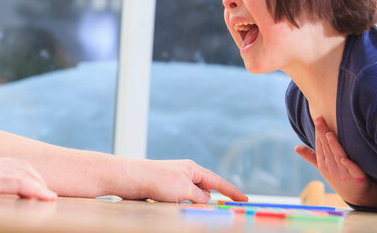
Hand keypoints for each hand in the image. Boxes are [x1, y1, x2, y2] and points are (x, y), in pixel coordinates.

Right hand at [0, 147, 56, 200]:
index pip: (10, 164)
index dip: (23, 171)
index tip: (31, 178)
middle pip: (23, 167)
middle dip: (37, 178)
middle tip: (46, 190)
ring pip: (27, 175)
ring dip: (41, 185)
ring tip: (49, 196)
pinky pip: (23, 184)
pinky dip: (38, 190)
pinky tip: (48, 197)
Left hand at [127, 159, 246, 202]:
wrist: (131, 178)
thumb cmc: (157, 180)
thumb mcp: (185, 190)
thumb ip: (199, 197)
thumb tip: (206, 200)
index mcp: (193, 168)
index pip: (218, 182)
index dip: (232, 192)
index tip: (245, 199)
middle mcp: (185, 173)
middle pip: (205, 190)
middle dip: (207, 200)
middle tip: (204, 207)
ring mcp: (175, 180)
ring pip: (191, 197)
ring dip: (191, 204)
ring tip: (176, 202)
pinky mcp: (165, 189)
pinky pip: (180, 199)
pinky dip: (180, 204)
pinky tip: (170, 204)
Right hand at [295, 117, 376, 207]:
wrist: (356, 196)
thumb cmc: (339, 177)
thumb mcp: (323, 167)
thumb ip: (311, 156)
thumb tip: (295, 147)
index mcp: (323, 163)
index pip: (319, 144)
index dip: (318, 132)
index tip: (317, 119)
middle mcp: (331, 167)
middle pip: (326, 147)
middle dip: (322, 133)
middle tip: (319, 119)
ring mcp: (343, 173)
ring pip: (337, 156)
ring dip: (333, 145)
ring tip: (329, 133)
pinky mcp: (356, 178)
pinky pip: (352, 170)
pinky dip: (348, 165)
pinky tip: (345, 158)